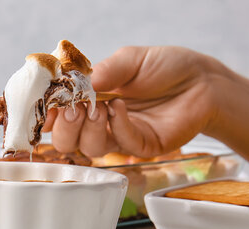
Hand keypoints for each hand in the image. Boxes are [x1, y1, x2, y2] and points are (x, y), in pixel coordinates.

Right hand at [42, 46, 222, 157]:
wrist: (203, 81)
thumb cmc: (166, 67)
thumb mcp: (129, 60)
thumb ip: (101, 71)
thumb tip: (73, 84)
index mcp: (92, 100)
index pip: (60, 115)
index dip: (49, 114)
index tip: (46, 107)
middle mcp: (101, 122)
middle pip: (67, 141)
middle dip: (65, 127)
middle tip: (73, 108)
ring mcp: (120, 137)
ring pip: (89, 149)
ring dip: (89, 128)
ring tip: (100, 106)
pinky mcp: (142, 146)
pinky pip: (121, 144)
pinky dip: (118, 125)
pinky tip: (121, 107)